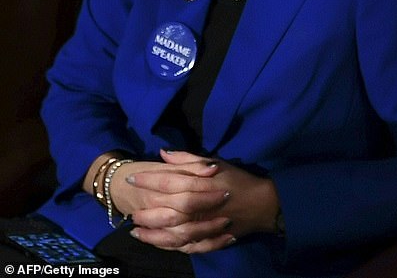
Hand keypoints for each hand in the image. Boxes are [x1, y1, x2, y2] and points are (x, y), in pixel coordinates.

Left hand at [115, 150, 278, 253]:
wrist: (262, 204)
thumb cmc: (239, 180)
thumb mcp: (216, 163)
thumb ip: (188, 159)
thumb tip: (164, 153)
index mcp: (198, 187)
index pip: (166, 182)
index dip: (147, 180)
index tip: (131, 178)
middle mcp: (196, 209)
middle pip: (162, 212)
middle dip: (143, 211)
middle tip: (130, 210)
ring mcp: (201, 228)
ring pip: (168, 235)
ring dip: (150, 234)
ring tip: (135, 231)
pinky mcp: (207, 241)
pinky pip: (182, 247)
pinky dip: (167, 247)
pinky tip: (157, 243)